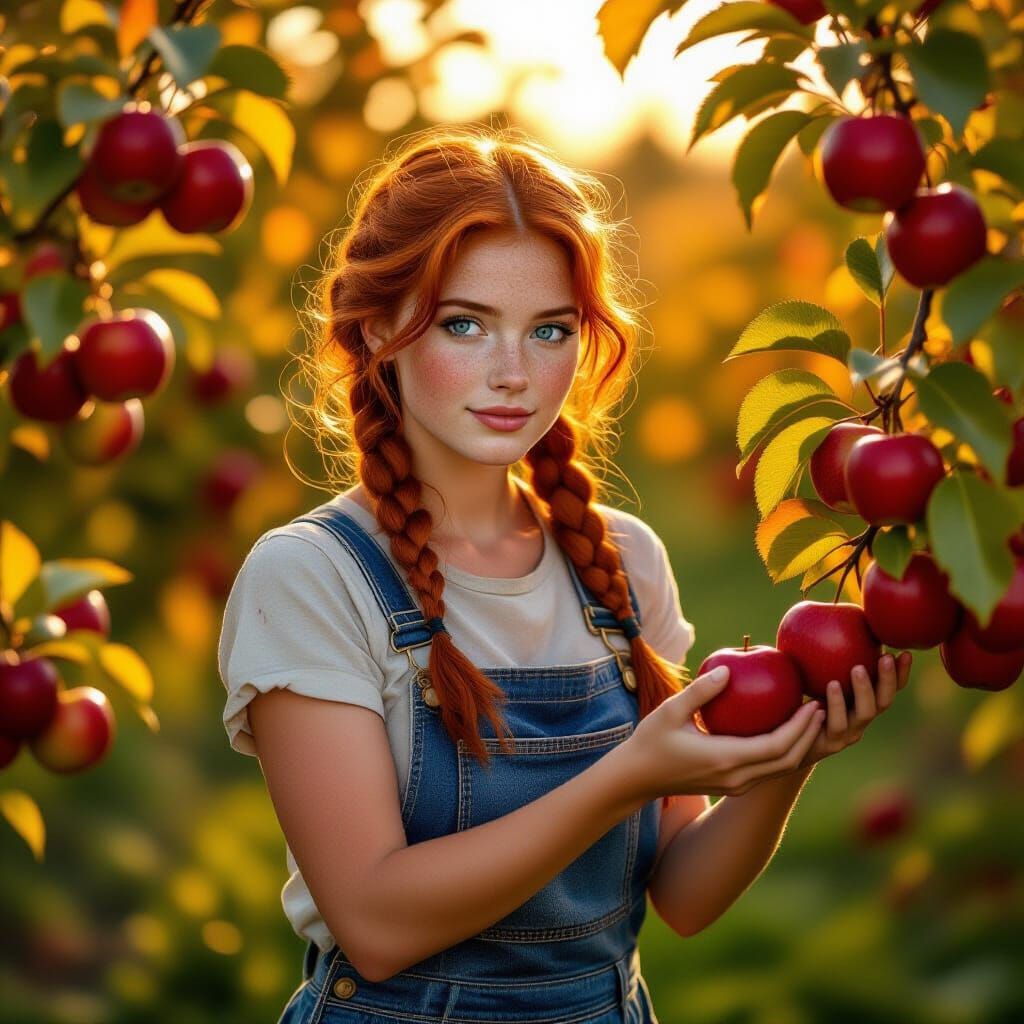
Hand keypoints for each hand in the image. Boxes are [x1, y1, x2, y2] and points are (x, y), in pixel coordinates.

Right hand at [624, 664, 827, 799]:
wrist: (637, 778)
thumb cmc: (650, 741)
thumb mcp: (671, 710)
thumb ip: (701, 690)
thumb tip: (727, 668)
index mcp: (725, 758)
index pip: (776, 746)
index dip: (800, 728)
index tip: (812, 704)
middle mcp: (736, 777)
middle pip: (787, 761)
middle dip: (808, 736)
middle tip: (819, 707)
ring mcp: (735, 784)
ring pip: (779, 769)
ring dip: (799, 745)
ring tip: (809, 717)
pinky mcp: (732, 785)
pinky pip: (766, 769)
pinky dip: (782, 750)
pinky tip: (784, 728)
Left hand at [795, 651, 912, 770]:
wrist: (783, 741)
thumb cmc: (795, 701)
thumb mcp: (807, 676)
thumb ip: (814, 655)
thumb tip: (807, 612)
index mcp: (861, 702)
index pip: (888, 688)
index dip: (899, 672)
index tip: (905, 651)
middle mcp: (860, 718)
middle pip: (884, 700)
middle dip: (888, 678)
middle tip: (885, 656)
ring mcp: (848, 732)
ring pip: (865, 713)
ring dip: (865, 689)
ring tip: (857, 668)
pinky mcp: (830, 742)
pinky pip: (837, 723)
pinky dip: (835, 704)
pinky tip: (831, 687)